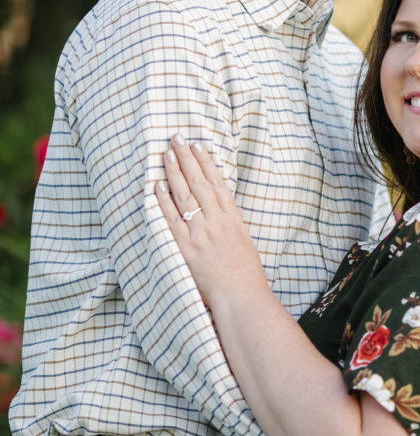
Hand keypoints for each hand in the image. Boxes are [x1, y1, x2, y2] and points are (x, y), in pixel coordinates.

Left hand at [155, 135, 268, 307]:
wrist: (241, 297)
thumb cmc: (245, 274)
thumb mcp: (244, 242)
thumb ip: (234, 223)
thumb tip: (229, 208)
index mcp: (232, 219)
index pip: (217, 183)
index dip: (207, 163)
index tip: (199, 145)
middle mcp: (216, 221)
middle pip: (200, 183)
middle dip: (188, 159)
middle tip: (178, 138)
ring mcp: (201, 233)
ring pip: (185, 196)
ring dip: (175, 172)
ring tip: (167, 153)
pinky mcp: (187, 248)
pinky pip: (173, 220)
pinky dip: (164, 202)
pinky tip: (158, 186)